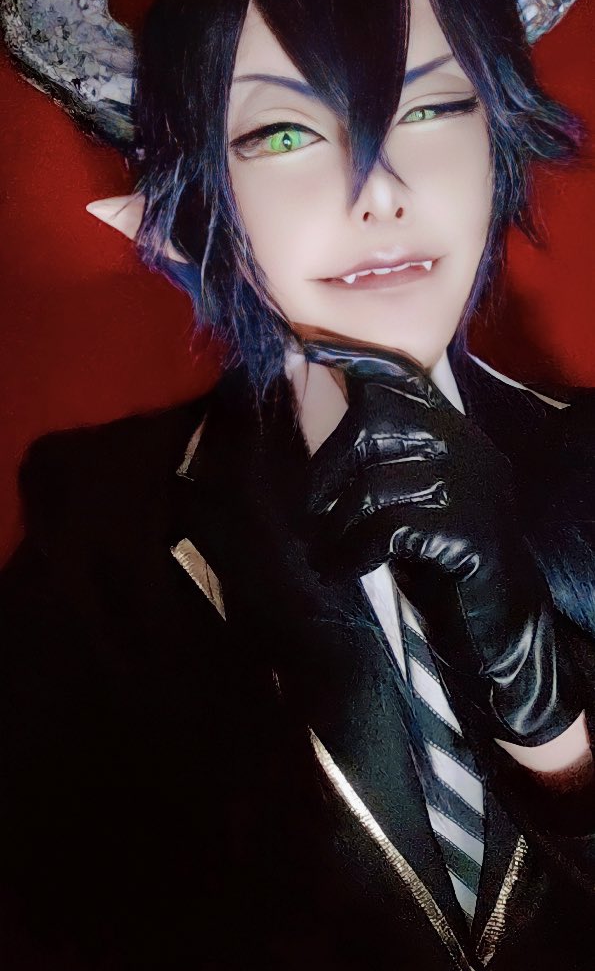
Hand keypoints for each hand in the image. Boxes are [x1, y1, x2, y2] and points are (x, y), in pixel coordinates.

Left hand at [303, 339, 582, 745]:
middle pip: (376, 425)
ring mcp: (470, 490)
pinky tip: (340, 571)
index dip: (357, 359)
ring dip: (334, 527)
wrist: (497, 622)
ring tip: (323, 554)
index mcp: (450, 432)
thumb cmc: (440, 558)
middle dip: (327, 468)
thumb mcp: (410, 499)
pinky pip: (389, 530)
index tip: (313, 348)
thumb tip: (312, 407)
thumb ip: (377, 460)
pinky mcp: (467, 534)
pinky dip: (351, 553)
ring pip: (375, 485)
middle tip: (311, 515)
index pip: (402, 377)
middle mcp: (464, 449)